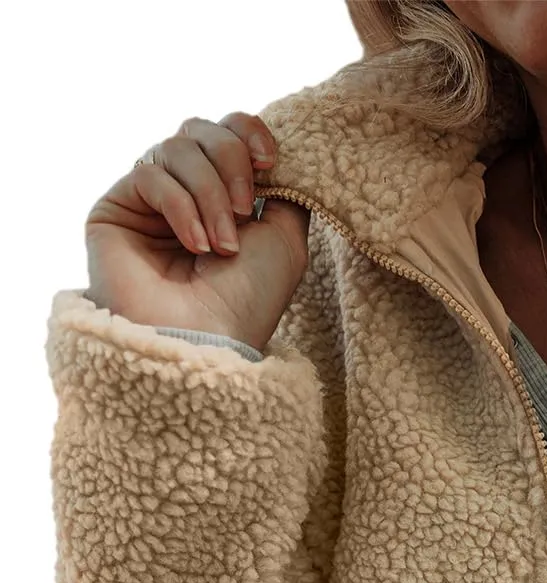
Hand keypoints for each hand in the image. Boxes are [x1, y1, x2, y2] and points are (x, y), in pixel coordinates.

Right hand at [81, 113, 309, 352]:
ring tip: (221, 246)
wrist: (205, 343)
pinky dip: (181, 207)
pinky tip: (194, 246)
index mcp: (222, 198)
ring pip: (177, 147)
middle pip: (201, 130)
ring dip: (209, 194)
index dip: (247, 132)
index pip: (227, 132)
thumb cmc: (248, 301)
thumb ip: (283, 190)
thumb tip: (276, 153)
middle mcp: (185, 195)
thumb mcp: (285, 240)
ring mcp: (149, 201)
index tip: (270, 161)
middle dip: (231, 161)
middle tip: (243, 211)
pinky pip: (151, 175)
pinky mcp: (116, 209)